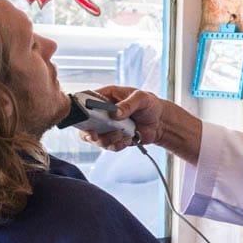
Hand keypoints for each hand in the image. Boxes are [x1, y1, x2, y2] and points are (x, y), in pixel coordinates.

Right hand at [83, 87, 201, 162]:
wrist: (160, 122)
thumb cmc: (150, 104)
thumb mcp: (141, 98)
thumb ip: (128, 104)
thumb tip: (115, 113)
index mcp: (106, 96)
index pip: (86, 100)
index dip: (81, 109)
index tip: (87, 117)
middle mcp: (103, 112)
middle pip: (85, 123)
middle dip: (91, 131)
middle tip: (97, 135)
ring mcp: (106, 126)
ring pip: (96, 138)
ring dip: (108, 139)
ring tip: (123, 133)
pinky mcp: (113, 138)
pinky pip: (109, 146)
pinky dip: (118, 145)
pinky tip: (129, 138)